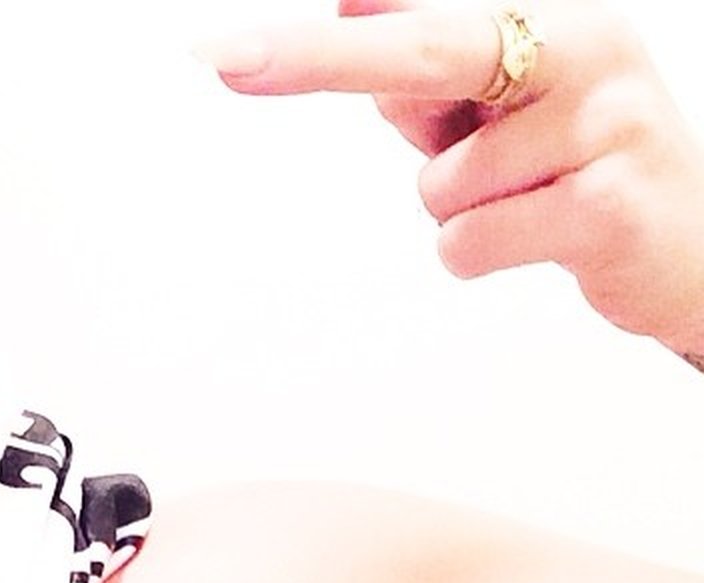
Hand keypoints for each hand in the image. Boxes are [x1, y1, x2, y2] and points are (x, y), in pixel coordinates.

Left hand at [200, 0, 703, 357]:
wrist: (690, 243)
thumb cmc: (572, 167)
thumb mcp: (497, 110)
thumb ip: (423, 72)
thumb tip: (346, 14)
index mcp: (547, 12)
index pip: (423, 4)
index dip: (333, 26)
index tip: (239, 34)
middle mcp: (583, 44)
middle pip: (428, 52)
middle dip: (320, 59)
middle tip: (227, 58)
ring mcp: (603, 122)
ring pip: (439, 190)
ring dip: (456, 213)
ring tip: (524, 203)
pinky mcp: (606, 206)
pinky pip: (468, 244)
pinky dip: (474, 255)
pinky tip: (539, 239)